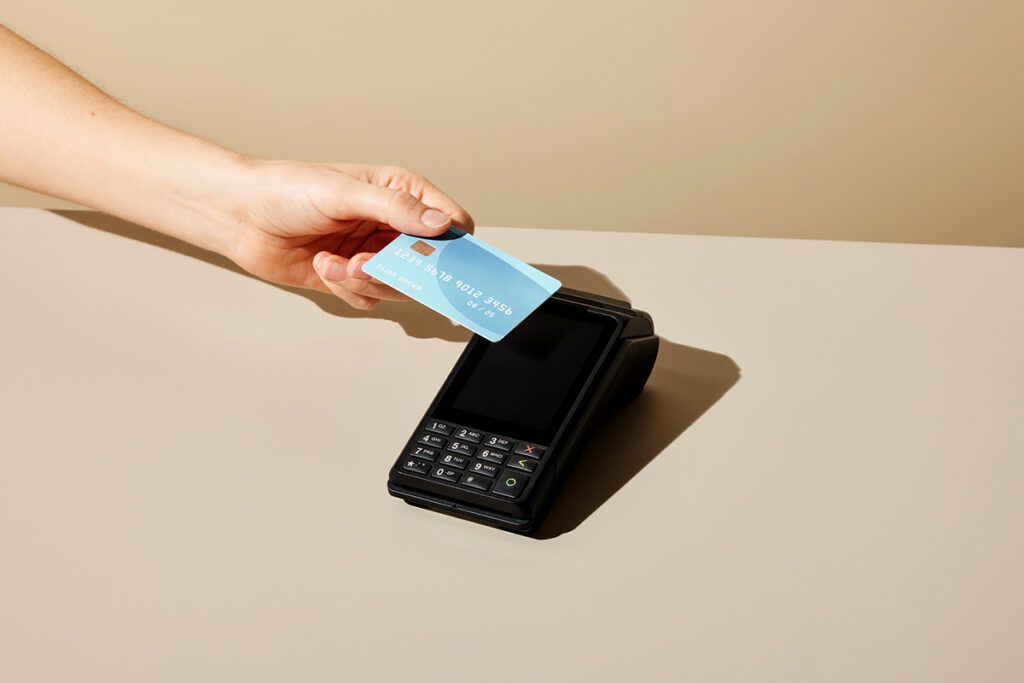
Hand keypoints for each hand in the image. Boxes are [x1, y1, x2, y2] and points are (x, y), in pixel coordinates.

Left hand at [224, 160, 473, 309]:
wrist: (240, 216)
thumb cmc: (287, 190)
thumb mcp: (345, 193)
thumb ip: (396, 208)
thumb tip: (441, 223)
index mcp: (400, 193)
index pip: (452, 222)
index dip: (455, 245)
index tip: (444, 262)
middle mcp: (391, 225)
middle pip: (429, 264)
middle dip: (399, 270)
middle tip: (370, 264)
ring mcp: (373, 253)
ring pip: (398, 286)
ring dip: (366, 280)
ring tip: (337, 263)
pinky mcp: (351, 277)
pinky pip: (369, 298)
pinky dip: (347, 289)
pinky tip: (323, 266)